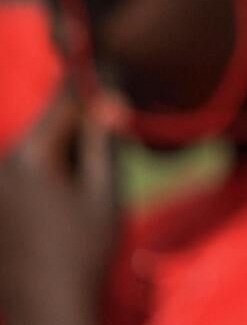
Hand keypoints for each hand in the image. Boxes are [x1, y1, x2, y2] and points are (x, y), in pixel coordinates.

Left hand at [0, 89, 118, 324]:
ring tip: (93, 170)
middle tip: (114, 120)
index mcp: (30, 157)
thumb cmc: (83, 251)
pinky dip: (51, 170)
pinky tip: (72, 194)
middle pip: (48, 125)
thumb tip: (109, 98)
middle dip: (79, 119)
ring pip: (37, 149)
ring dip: (66, 147)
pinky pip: (25, 172)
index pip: (64, 102)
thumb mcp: (104, 192)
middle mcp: (3, 166)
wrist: (45, 308)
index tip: (110, 66)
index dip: (90, 83)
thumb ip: (103, 140)